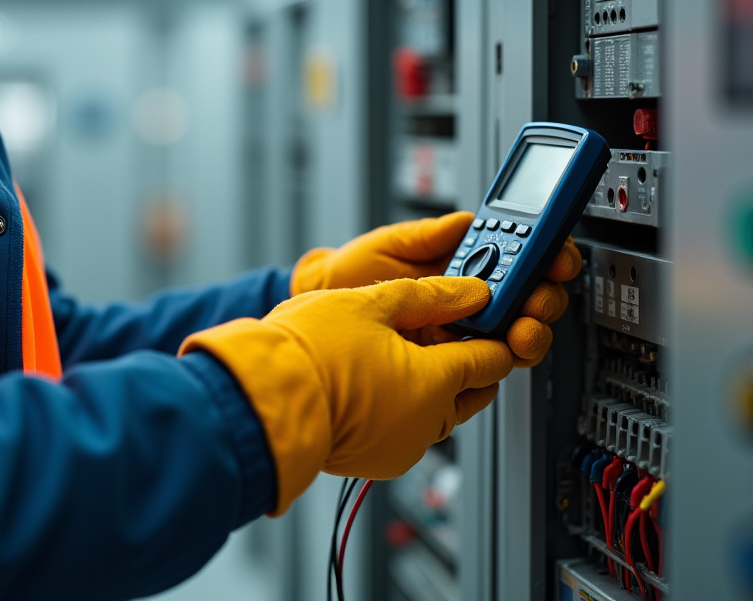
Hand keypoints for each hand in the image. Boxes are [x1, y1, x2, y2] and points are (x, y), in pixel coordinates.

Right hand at [180, 276, 512, 512]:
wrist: (260, 398)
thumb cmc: (307, 350)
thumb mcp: (373, 302)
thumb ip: (432, 296)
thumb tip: (470, 293)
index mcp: (436, 382)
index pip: (492, 358)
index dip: (492, 331)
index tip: (483, 315)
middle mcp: (428, 423)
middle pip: (473, 389)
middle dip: (468, 360)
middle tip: (447, 329)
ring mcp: (403, 446)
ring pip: (440, 412)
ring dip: (434, 384)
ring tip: (404, 351)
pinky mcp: (376, 460)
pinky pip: (408, 430)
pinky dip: (404, 407)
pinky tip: (379, 379)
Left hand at [292, 213, 583, 367]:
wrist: (319, 309)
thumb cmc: (350, 273)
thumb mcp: (389, 244)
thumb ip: (427, 235)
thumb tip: (464, 221)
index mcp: (463, 266)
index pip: (521, 259)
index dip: (547, 256)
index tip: (555, 255)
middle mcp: (470, 302)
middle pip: (529, 300)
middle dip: (544, 297)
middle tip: (537, 297)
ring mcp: (463, 335)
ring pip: (516, 338)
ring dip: (530, 332)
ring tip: (522, 329)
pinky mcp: (449, 367)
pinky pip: (487, 369)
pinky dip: (500, 363)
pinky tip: (499, 355)